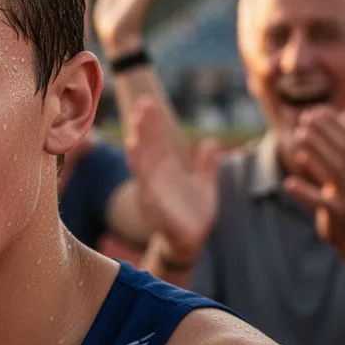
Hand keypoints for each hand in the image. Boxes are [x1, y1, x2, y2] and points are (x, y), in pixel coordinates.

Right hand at [126, 97, 219, 262]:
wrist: (191, 242)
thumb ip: (206, 165)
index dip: (154, 123)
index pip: (159, 141)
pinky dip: (137, 164)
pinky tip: (133, 148)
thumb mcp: (204, 185)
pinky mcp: (153, 202)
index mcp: (168, 170)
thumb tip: (211, 142)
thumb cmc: (193, 215)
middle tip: (143, 102)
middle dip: (145, 125)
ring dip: (139, 139)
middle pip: (149, 145)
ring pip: (142, 159)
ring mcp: (152, 188)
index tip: (149, 102)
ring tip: (137, 120)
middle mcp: (156, 176)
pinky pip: (143, 180)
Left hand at [282, 107, 344, 253]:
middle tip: (305, 119)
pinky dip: (304, 192)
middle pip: (340, 152)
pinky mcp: (336, 213)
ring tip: (299, 137)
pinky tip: (288, 184)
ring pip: (333, 172)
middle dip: (324, 133)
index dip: (333, 124)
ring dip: (316, 154)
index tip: (316, 110)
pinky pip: (320, 202)